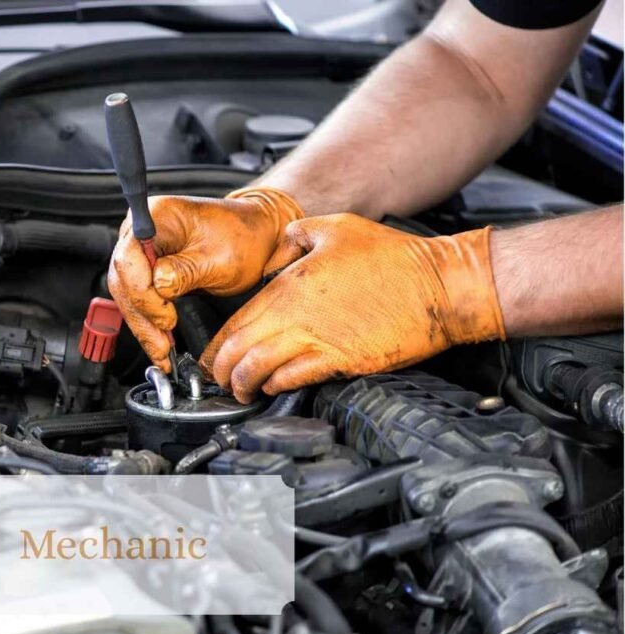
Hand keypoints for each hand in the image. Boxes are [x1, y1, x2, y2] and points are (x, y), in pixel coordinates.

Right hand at [107, 188, 303, 371]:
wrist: (255, 236)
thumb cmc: (242, 238)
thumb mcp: (221, 258)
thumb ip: (186, 271)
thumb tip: (159, 286)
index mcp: (157, 216)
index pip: (130, 258)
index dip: (143, 293)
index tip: (166, 316)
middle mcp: (141, 230)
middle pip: (124, 279)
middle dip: (142, 316)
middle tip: (161, 345)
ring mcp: (141, 250)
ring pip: (127, 294)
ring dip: (143, 325)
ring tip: (161, 351)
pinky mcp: (147, 269)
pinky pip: (138, 298)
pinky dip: (148, 321)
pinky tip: (159, 341)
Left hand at [200, 214, 505, 402]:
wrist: (439, 287)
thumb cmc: (393, 258)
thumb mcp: (335, 227)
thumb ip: (296, 236)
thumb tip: (278, 245)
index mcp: (290, 284)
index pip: (237, 320)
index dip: (217, 344)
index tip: (211, 356)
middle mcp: (296, 314)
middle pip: (240, 349)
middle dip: (221, 370)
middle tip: (218, 379)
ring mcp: (318, 339)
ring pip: (260, 369)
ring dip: (244, 383)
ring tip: (240, 390)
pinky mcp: (342, 360)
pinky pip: (295, 378)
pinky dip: (277, 385)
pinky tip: (273, 387)